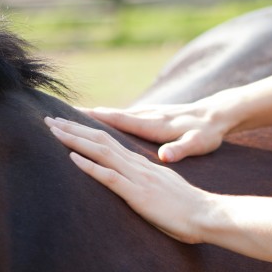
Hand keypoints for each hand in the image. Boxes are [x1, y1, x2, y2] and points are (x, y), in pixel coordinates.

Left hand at [45, 117, 214, 243]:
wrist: (206, 214)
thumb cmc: (188, 209)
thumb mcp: (164, 190)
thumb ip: (147, 183)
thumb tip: (134, 185)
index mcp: (142, 165)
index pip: (110, 142)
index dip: (86, 133)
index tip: (67, 125)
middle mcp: (137, 166)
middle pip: (100, 140)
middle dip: (73, 129)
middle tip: (49, 120)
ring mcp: (137, 178)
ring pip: (101, 152)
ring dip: (74, 140)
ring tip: (52, 130)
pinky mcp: (138, 193)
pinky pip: (109, 177)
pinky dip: (89, 166)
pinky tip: (71, 157)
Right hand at [76, 90, 241, 162]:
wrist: (219, 114)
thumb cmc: (208, 132)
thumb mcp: (198, 143)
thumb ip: (179, 149)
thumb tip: (164, 156)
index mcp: (152, 125)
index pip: (115, 123)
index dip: (91, 124)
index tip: (67, 121)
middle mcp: (145, 117)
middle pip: (107, 119)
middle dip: (80, 120)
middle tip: (53, 119)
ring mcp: (147, 116)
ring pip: (112, 118)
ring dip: (90, 119)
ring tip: (68, 119)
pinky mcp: (151, 118)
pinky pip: (122, 119)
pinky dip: (107, 121)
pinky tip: (98, 124)